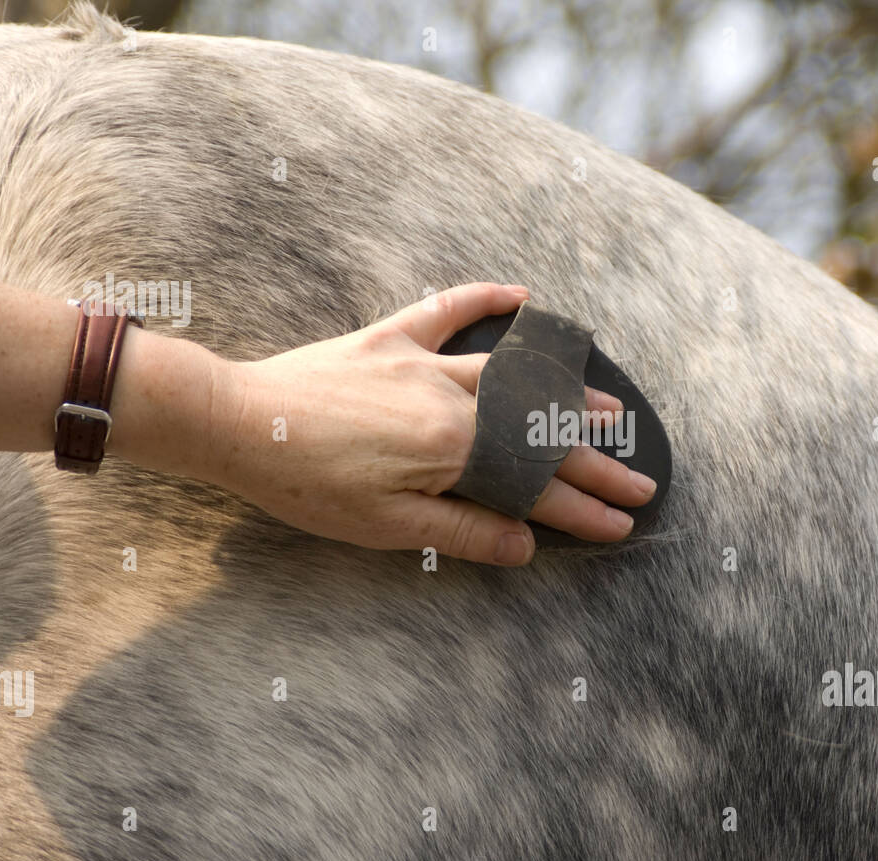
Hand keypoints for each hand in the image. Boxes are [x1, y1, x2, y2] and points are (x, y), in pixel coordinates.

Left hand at [204, 283, 656, 564]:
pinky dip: (485, 299)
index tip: (624, 524)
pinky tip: (523, 297)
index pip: (534, 487)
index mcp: (450, 450)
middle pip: (538, 433)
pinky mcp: (390, 339)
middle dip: (596, 461)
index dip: (585, 509)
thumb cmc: (305, 484)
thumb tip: (526, 546)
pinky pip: (447, 309)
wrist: (236, 423)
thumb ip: (461, 532)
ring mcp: (421, 363)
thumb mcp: (385, 527)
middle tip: (641, 480)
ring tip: (611, 408)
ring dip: (565, 392)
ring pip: (512, 375)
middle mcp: (448, 400)